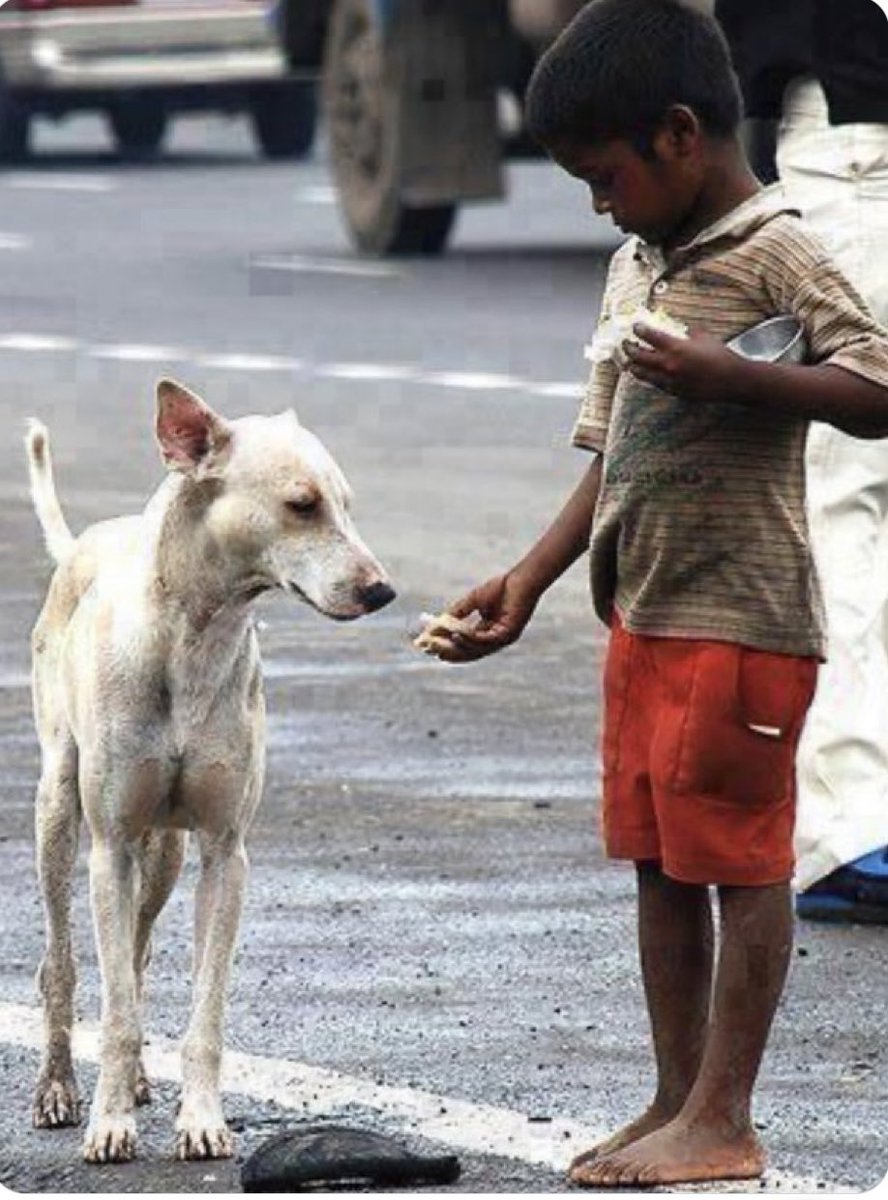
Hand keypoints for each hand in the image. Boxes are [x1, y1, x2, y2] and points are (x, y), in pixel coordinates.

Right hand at [433, 571, 538, 662]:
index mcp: (489, 632)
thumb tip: (438, 623)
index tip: (429, 646)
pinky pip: (484, 640)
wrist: (522, 579)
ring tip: (438, 644)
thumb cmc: (502, 587)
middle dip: (448, 652)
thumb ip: (458, 612)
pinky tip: (455, 634)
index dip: (448, 647)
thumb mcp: (473, 600)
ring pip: (475, 650)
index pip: (466, 645)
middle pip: (469, 653)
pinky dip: (469, 639)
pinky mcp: (508, 634)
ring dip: (455, 647)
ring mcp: (503, 639)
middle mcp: (496, 640)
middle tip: (430, 649)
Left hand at [624, 324, 744, 402]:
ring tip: (630, 361)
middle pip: (638, 356)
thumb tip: (678, 329)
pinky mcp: (673, 391)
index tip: (635, 326)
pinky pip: (654, 383)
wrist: (732, 380)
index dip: (639, 329)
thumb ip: (687, 332)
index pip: (648, 336)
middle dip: (629, 348)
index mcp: (675, 347)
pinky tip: (647, 373)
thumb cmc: (720, 356)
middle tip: (626, 344)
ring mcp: (668, 380)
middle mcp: (667, 365)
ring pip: (641, 374)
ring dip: (633, 366)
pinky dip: (648, 377)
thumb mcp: (703, 337)